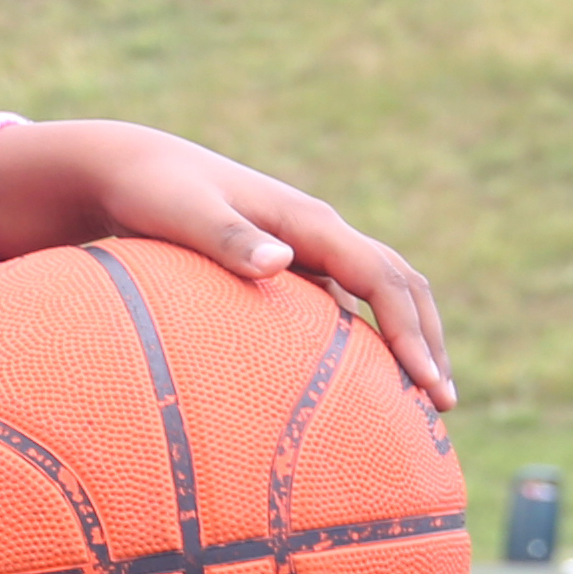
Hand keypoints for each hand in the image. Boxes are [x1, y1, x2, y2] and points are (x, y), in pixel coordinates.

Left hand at [0, 117, 453, 412]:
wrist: (129, 168)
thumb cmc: (153, 192)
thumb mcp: (184, 214)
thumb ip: (227, 239)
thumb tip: (278, 263)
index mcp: (307, 222)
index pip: (380, 278)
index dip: (408, 331)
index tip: (425, 383)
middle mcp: (318, 233)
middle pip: (399, 286)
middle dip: (427, 341)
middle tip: (443, 405)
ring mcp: (307, 248)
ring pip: (379, 294)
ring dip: (407, 340)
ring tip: (422, 399)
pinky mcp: (288, 265)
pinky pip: (343, 304)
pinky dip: (365, 340)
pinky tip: (359, 386)